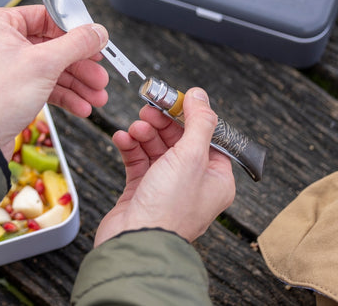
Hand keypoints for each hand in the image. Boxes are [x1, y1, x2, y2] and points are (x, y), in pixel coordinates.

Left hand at [0, 6, 108, 159]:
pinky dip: (62, 95)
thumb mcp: (44, 64)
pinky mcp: (9, 89)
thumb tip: (97, 32)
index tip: (95, 41)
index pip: (45, 17)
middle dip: (79, 66)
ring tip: (97, 96)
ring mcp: (3, 66)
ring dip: (76, 83)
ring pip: (49, 68)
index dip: (74, 31)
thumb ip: (76, 44)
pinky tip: (81, 106)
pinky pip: (41, 85)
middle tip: (99, 75)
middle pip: (51, 46)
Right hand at [94, 88, 234, 245]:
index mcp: (216, 179)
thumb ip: (198, 122)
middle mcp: (194, 183)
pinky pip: (138, 161)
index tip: (175, 99)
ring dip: (144, 134)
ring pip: (156, 148)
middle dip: (162, 123)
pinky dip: (130, 147)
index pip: (208, 137)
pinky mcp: (142, 191)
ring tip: (135, 128)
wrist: (134, 242)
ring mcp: (166, 187)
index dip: (191, 116)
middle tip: (148, 109)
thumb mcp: (191, 157)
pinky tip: (122, 138)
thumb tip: (200, 95)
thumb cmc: (168, 208)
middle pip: (179, 140)